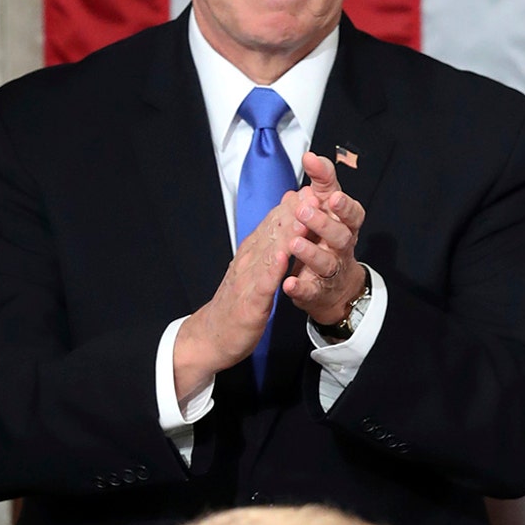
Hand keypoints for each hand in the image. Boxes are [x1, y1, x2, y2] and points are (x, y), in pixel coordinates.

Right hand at [173, 190, 300, 394]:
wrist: (211, 336)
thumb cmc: (236, 304)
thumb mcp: (255, 271)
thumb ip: (267, 248)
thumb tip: (281, 223)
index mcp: (252, 253)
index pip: (273, 224)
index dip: (292, 206)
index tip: (311, 189)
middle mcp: (249, 261)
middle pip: (272, 232)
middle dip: (293, 213)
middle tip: (312, 193)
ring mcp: (247, 280)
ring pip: (268, 253)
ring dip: (285, 235)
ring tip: (303, 219)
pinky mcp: (248, 303)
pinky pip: (261, 284)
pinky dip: (271, 270)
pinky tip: (283, 259)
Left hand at [283, 151, 368, 323]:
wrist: (333, 286)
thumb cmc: (327, 239)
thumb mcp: (327, 208)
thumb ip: (322, 182)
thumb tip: (311, 156)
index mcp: (345, 226)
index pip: (352, 214)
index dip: (344, 206)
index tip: (332, 196)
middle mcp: (341, 248)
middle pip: (341, 236)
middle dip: (325, 224)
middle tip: (306, 212)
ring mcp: (331, 271)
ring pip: (326, 263)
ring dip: (311, 253)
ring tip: (295, 243)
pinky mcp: (317, 292)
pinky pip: (310, 291)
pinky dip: (300, 287)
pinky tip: (288, 282)